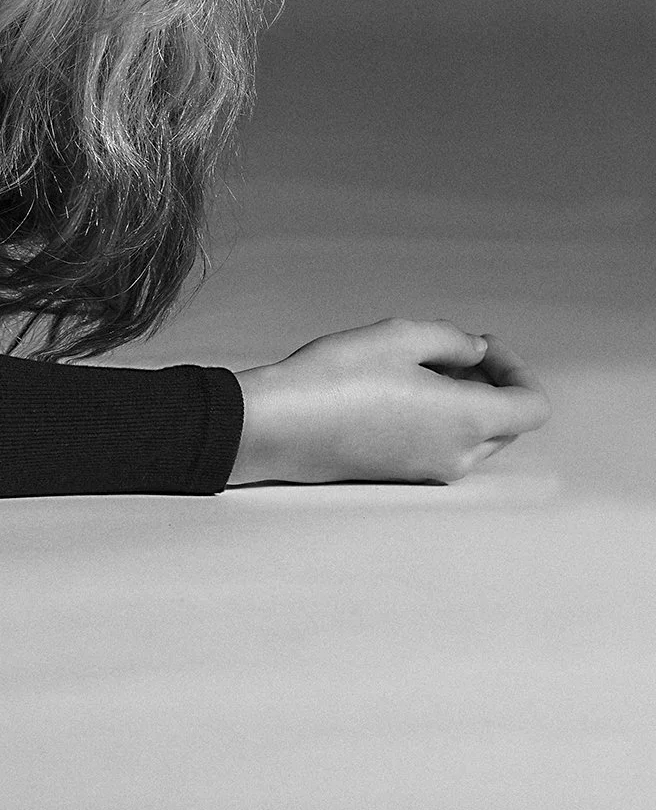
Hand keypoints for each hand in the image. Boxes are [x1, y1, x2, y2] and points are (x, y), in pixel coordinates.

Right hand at [227, 320, 549, 485]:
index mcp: (467, 421)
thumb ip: (453, 340)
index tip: (482, 345)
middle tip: (454, 350)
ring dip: (467, 399)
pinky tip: (399, 391)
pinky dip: (441, 417)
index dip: (518, 368)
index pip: (532, 406)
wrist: (278, 426)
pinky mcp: (403, 473)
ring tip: (422, 366)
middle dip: (492, 381)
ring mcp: (430, 470)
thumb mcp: (400, 336)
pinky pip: (444, 446)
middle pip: (508, 423)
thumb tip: (475, 352)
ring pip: (476, 436)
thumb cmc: (335, 380)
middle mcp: (457, 455)